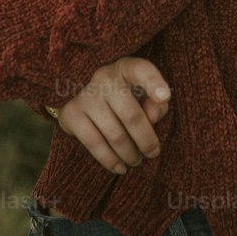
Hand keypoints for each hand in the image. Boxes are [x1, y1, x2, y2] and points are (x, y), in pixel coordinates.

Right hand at [50, 56, 171, 174]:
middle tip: (153, 153)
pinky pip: (94, 143)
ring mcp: (86, 95)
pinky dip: (110, 160)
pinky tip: (120, 167)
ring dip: (129, 154)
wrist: (82, 98)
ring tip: (136, 161)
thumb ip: (156, 105)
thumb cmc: (124, 97)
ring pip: (114, 134)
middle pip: (131, 115)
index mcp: (126, 68)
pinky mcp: (72, 113)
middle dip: (146, 140)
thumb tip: (152, 117)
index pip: (141, 70)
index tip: (165, 97)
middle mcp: (104, 78)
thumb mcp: (143, 95)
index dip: (154, 83)